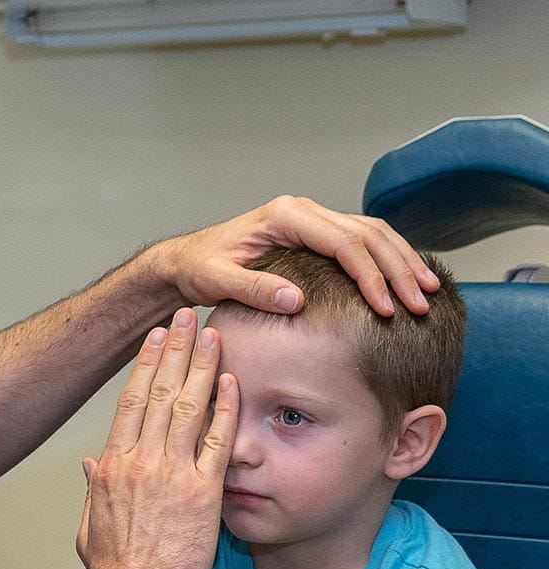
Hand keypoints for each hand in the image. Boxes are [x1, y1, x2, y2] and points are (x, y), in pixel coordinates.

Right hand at [80, 307, 237, 568]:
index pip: (130, 402)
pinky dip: (224, 407)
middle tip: (185, 316)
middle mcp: (140, 461)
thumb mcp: (90, 526)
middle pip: (158, 392)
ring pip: (187, 406)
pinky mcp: (203, 494)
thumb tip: (90, 465)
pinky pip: (217, 441)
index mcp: (113, 466)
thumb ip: (94, 490)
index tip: (156, 339)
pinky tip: (232, 380)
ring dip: (200, 365)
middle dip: (173, 349)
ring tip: (212, 333)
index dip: (145, 365)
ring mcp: (172, 475)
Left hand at [145, 195, 440, 317]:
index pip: (342, 243)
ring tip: (429, 292)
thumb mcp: (216, 281)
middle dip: (399, 270)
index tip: (386, 309)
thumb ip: (252, 289)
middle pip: (367, 235)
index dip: (370, 276)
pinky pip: (362, 241)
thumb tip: (295, 301)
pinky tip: (406, 282)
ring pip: (372, 234)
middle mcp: (303, 211)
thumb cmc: (198, 268)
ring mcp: (312, 219)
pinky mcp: (315, 233)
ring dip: (403, 262)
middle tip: (423, 304)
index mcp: (284, 216)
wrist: (186, 260)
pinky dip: (388, 260)